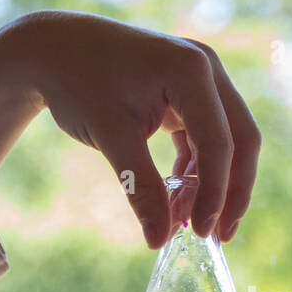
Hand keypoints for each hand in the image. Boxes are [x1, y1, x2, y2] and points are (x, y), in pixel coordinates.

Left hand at [14, 11, 259, 247]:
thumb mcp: (110, 137)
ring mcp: (201, 79)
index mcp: (191, 70)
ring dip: (212, 185)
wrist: (52, 49)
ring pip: (226, 142)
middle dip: (231, 192)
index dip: (215, 192)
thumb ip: (140, 188)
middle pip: (240, 140)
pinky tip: (178, 201)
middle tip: (218, 237)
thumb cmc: (78, 83)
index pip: (218, 141)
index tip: (201, 232)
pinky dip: (195, 170)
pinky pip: (206, 137)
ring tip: (188, 225)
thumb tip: (159, 241)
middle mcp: (206, 69)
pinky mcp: (189, 93)